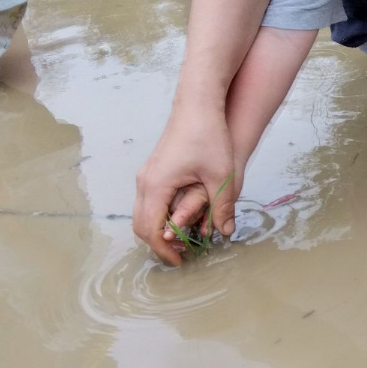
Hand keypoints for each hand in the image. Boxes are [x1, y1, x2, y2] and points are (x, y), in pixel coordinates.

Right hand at [134, 106, 239, 265]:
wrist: (198, 105)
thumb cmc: (209, 136)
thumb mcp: (221, 175)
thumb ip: (222, 206)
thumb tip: (226, 232)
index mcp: (157, 186)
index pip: (151, 230)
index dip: (164, 250)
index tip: (180, 262)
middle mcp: (146, 182)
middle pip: (141, 225)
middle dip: (158, 245)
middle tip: (181, 257)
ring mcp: (147, 175)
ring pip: (142, 213)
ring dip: (158, 231)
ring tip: (182, 242)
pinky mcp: (154, 170)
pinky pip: (149, 202)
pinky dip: (159, 217)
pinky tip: (180, 221)